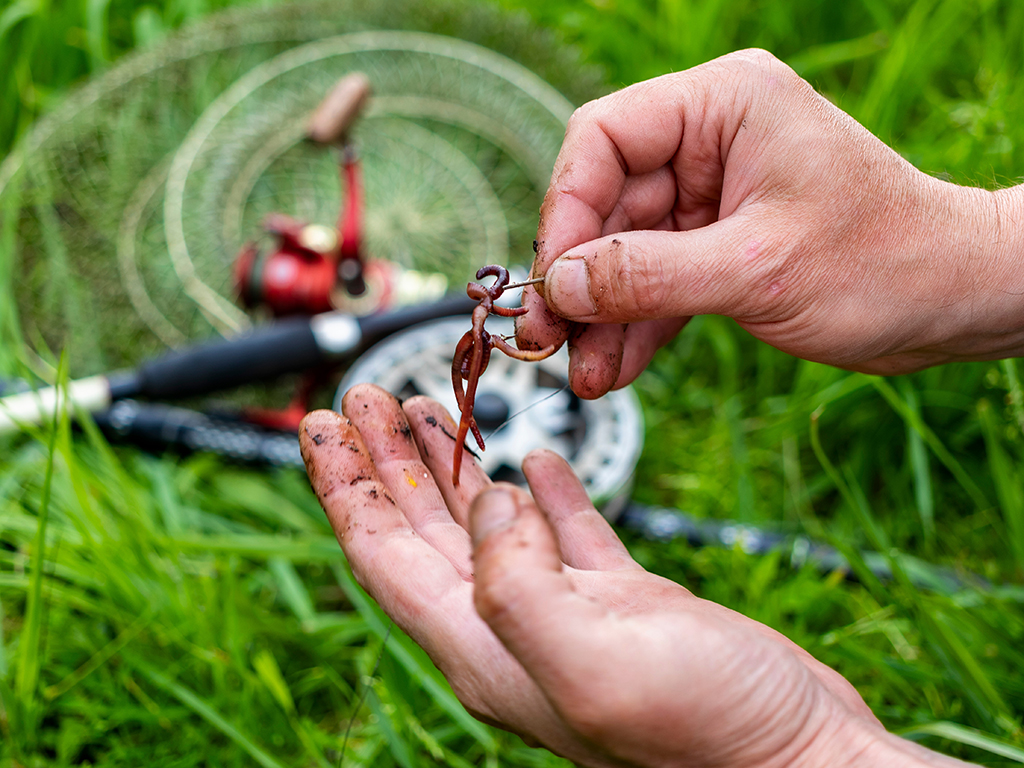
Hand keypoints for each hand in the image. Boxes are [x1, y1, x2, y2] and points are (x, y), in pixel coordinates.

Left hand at [300, 384, 965, 766]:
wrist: (802, 758)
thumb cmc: (706, 731)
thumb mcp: (594, 659)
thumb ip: (517, 584)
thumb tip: (487, 500)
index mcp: (485, 647)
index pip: (384, 556)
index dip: (348, 487)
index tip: (323, 424)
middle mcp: (513, 628)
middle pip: (421, 530)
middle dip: (387, 461)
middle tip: (363, 397)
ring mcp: (566, 611)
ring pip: (483, 523)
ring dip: (447, 464)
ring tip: (425, 407)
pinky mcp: (620, 600)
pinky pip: (559, 531)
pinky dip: (535, 489)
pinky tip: (528, 459)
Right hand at [516, 49, 1023, 397]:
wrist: (952, 304)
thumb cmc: (883, 262)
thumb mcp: (755, 269)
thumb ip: (646, 275)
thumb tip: (556, 286)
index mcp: (722, 107)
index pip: (604, 139)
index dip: (565, 209)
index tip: (552, 280)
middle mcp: (709, 143)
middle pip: (605, 205)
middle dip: (577, 281)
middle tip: (545, 341)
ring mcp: (711, 198)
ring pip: (623, 254)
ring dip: (600, 317)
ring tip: (581, 376)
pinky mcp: (717, 247)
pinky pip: (655, 285)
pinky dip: (633, 328)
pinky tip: (612, 371)